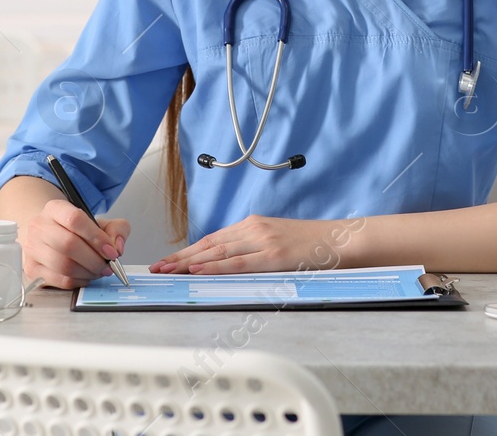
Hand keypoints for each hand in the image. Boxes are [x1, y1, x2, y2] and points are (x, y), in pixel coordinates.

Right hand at [21, 198, 128, 289]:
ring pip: (64, 265)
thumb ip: (116, 229)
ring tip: (99, 271)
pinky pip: (60, 280)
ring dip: (88, 272)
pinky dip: (79, 281)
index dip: (97, 238)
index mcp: (55, 209)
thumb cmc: (75, 231)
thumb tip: (117, 247)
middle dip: (94, 259)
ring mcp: (32, 249)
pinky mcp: (32, 270)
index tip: (112, 251)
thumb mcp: (98, 222)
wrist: (47, 238)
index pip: (75, 220)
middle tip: (108, 266)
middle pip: (69, 245)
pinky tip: (86, 276)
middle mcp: (39, 227)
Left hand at [149, 214, 338, 274]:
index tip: (168, 261)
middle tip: (157, 268)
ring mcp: (262, 241)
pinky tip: (198, 271)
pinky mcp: (272, 255)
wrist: (339, 239)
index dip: (187, 251)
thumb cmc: (310, 245)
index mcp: (252, 225)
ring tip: (168, 271)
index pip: (212, 240)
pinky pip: (237, 263)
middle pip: (208, 245)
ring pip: (217, 253)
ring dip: (189, 264)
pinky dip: (215, 268)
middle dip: (180, 258)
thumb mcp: (277, 241)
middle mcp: (253, 229)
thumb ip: (254, 248)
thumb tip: (230, 263)